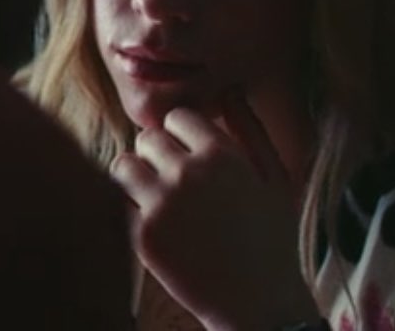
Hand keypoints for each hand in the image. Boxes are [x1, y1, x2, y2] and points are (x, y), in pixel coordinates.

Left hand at [111, 90, 318, 330]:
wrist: (258, 303)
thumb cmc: (272, 238)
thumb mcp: (276, 177)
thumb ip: (251, 130)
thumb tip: (230, 91)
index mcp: (223, 154)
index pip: (179, 117)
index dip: (183, 134)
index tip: (190, 154)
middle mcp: (189, 173)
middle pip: (148, 138)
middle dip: (157, 154)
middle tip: (172, 179)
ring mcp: (162, 205)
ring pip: (124, 164)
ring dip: (135, 175)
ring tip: (154, 195)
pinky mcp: (142, 236)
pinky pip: (119, 204)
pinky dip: (130, 210)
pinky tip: (155, 225)